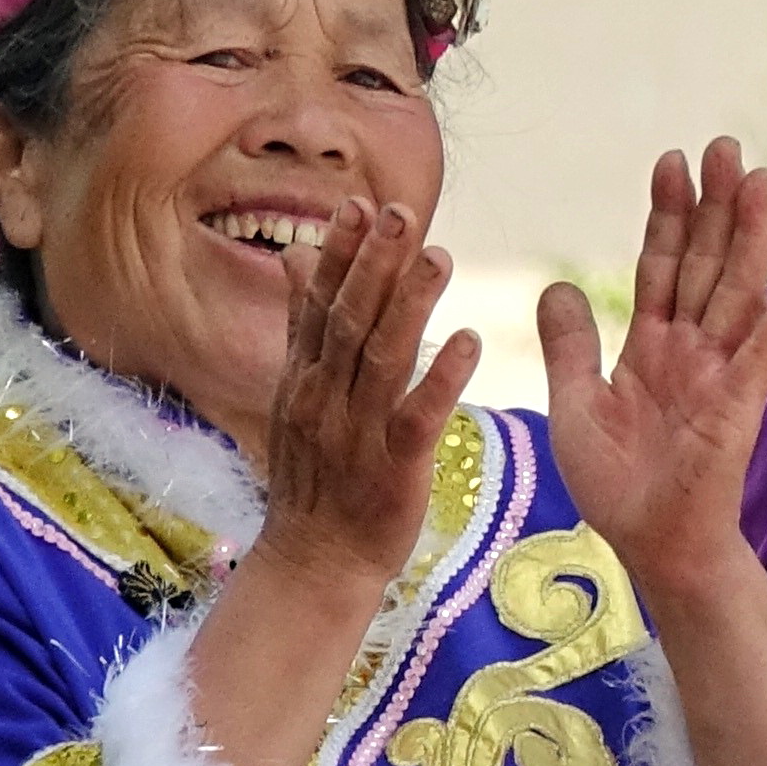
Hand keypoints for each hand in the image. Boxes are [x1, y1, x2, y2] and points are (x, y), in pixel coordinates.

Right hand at [263, 198, 481, 597]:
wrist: (314, 562)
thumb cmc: (315, 475)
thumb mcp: (297, 393)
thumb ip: (303, 324)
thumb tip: (298, 254)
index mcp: (304, 376)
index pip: (319, 303)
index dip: (338, 252)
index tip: (357, 203)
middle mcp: (324, 396)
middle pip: (349, 319)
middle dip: (373, 262)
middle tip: (400, 210)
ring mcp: (356, 432)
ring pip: (382, 359)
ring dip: (410, 305)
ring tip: (440, 256)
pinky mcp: (393, 468)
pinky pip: (417, 417)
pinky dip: (442, 378)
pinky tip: (469, 342)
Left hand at [543, 140, 766, 594]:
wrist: (653, 548)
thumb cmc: (620, 487)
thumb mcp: (576, 405)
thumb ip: (570, 345)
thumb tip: (559, 285)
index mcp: (654, 346)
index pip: (663, 265)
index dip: (667, 214)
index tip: (672, 161)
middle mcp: (693, 350)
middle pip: (707, 263)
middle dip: (715, 205)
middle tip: (725, 145)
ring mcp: (722, 375)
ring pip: (739, 291)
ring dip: (753, 237)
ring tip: (762, 180)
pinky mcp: (741, 407)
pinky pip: (766, 353)